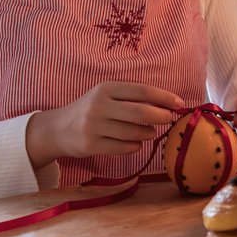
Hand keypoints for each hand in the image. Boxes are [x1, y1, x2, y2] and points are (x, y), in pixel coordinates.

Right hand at [26, 82, 183, 169]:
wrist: (57, 129)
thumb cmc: (91, 110)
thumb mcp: (107, 95)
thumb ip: (132, 97)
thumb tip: (168, 103)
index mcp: (106, 88)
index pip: (143, 90)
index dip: (165, 97)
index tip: (179, 103)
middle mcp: (99, 106)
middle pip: (142, 112)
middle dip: (161, 116)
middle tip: (168, 119)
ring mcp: (94, 127)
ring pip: (135, 133)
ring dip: (148, 133)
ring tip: (148, 131)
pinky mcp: (91, 146)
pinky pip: (125, 148)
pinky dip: (136, 146)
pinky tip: (134, 142)